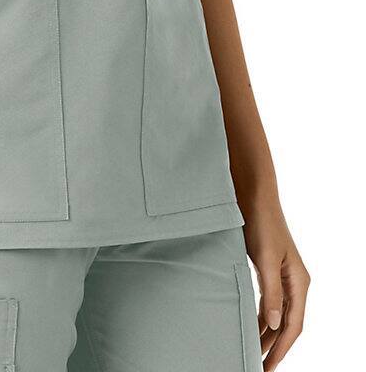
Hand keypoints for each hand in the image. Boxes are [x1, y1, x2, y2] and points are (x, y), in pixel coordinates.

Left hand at [243, 198, 309, 370]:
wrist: (253, 195)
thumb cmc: (261, 223)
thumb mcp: (265, 258)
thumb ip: (270, 291)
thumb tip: (272, 325)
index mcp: (299, 282)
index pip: (293, 325)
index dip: (281, 348)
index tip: (269, 367)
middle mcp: (294, 282)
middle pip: (286, 323)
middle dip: (273, 347)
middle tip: (258, 367)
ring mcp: (282, 276)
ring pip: (276, 314)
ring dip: (266, 333)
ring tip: (253, 353)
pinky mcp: (268, 269)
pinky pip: (268, 301)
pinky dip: (260, 316)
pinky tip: (250, 325)